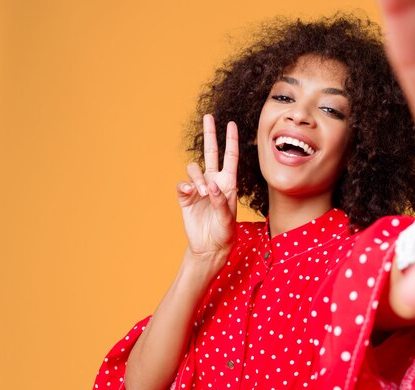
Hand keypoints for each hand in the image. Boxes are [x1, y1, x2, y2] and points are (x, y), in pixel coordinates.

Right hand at [177, 114, 238, 257]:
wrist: (210, 247)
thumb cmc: (225, 233)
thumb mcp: (228, 218)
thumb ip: (220, 201)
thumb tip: (210, 186)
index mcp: (228, 183)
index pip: (230, 157)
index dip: (232, 140)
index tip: (232, 124)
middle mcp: (214, 181)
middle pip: (211, 152)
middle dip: (210, 134)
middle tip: (209, 117)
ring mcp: (199, 188)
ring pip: (194, 169)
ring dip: (197, 177)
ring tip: (202, 193)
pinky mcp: (186, 197)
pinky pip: (182, 184)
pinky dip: (186, 186)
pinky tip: (191, 193)